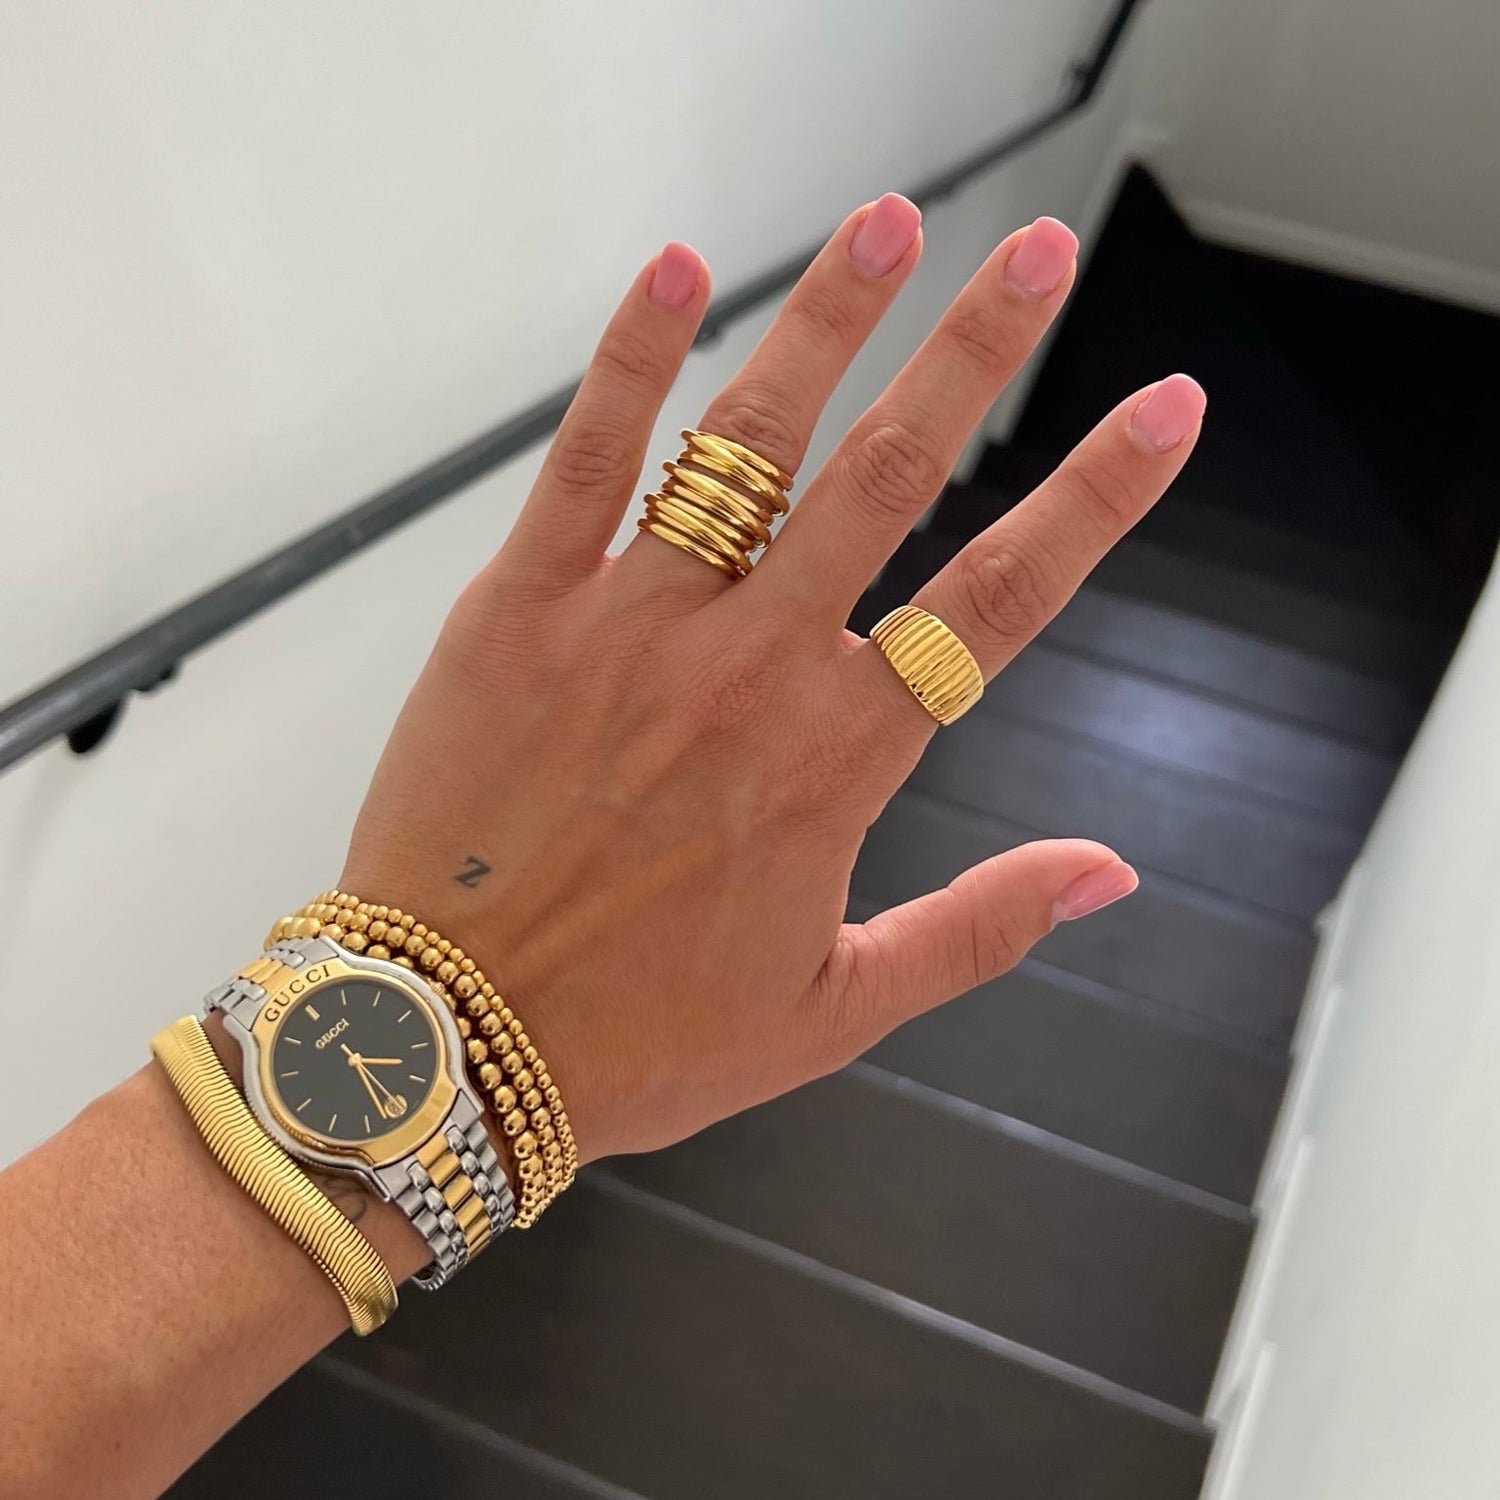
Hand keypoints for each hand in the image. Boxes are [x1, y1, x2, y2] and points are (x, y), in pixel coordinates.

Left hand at [342, 195, 1203, 1163]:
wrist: (448, 1047)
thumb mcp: (839, 1010)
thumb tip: (1112, 873)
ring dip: (829, 322)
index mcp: (837, 759)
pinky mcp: (520, 609)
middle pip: (889, 477)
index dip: (1092, 499)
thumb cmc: (642, 1037)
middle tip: (1040, 252)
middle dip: (977, 351)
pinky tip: (680, 269)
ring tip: (891, 222)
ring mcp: (631, 625)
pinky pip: (586, 459)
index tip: (1163, 410)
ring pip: (749, 442)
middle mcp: (750, 668)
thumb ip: (981, 928)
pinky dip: (631, 359)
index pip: (997, 603)